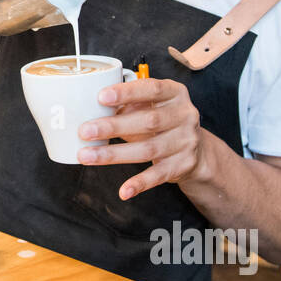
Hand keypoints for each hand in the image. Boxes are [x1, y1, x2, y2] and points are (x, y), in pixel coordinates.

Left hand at [76, 78, 212, 199]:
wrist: (196, 151)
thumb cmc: (162, 122)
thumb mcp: (150, 106)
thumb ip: (127, 105)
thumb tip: (90, 109)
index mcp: (175, 93)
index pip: (152, 89)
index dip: (127, 92)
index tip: (101, 97)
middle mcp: (185, 115)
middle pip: (148, 121)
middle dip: (113, 127)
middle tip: (84, 131)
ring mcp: (186, 142)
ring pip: (148, 149)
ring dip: (114, 154)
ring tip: (87, 156)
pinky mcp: (183, 165)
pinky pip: (158, 176)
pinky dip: (139, 183)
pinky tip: (123, 190)